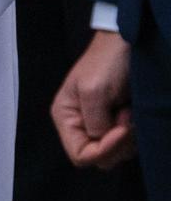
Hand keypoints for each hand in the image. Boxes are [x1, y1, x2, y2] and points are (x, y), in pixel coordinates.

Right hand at [52, 30, 135, 168]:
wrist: (128, 43)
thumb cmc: (108, 61)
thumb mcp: (94, 91)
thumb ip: (94, 123)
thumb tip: (102, 141)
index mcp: (65, 117)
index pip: (79, 155)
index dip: (102, 149)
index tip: (121, 130)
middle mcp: (80, 124)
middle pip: (99, 157)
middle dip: (118, 143)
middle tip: (126, 117)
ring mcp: (100, 124)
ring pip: (115, 153)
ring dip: (129, 138)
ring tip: (129, 111)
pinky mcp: (117, 122)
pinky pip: (127, 144)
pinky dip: (135, 134)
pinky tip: (134, 113)